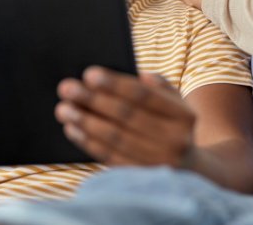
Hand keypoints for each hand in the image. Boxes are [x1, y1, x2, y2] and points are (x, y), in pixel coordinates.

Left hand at [55, 66, 195, 166]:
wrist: (188, 169)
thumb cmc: (171, 124)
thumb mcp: (176, 102)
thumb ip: (159, 85)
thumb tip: (138, 75)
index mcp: (184, 116)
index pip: (144, 96)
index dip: (115, 84)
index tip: (89, 74)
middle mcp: (175, 141)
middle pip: (126, 117)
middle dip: (92, 100)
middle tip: (66, 88)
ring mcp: (158, 163)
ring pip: (114, 139)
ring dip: (85, 122)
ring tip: (63, 108)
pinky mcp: (140, 179)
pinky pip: (109, 157)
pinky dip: (87, 142)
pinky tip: (72, 129)